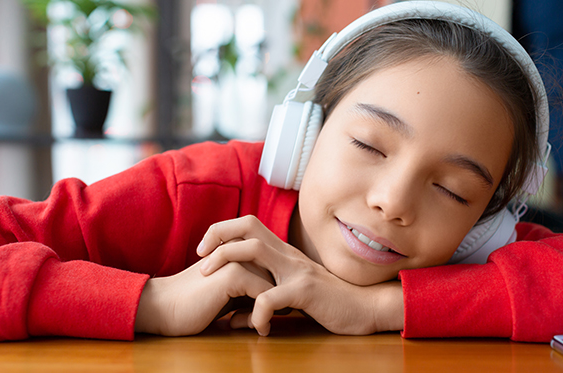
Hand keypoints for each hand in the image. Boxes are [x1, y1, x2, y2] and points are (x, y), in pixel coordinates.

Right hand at [134, 257, 273, 335]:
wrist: (163, 307)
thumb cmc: (194, 303)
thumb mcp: (226, 292)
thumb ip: (247, 289)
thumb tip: (277, 302)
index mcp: (234, 248)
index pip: (270, 266)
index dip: (274, 290)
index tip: (271, 313)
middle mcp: (238, 249)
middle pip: (275, 274)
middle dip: (276, 299)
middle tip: (272, 320)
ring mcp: (236, 260)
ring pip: (274, 284)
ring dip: (272, 309)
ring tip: (262, 326)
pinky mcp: (234, 275)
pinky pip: (265, 295)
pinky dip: (265, 315)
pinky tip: (259, 330)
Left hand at [197, 215, 403, 335]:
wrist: (367, 306)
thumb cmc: (328, 301)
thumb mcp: (292, 294)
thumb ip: (264, 298)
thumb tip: (235, 316)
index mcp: (283, 253)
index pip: (248, 225)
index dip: (222, 231)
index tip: (204, 251)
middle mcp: (287, 254)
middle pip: (246, 226)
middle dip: (217, 236)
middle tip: (200, 259)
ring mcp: (296, 270)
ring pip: (253, 251)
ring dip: (225, 263)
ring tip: (210, 281)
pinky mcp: (305, 291)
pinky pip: (270, 298)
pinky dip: (255, 314)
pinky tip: (256, 328)